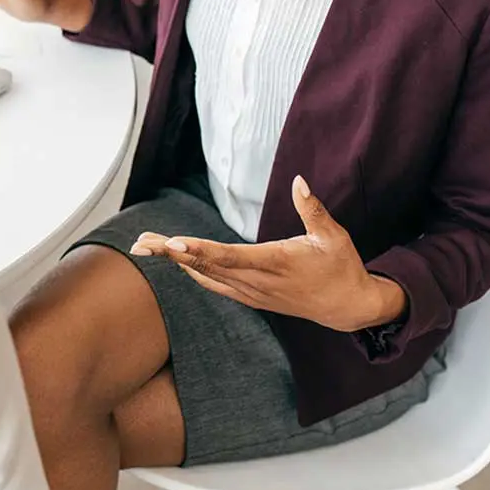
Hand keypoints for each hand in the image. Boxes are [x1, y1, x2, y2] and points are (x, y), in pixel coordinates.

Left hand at [129, 176, 407, 331]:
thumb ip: (312, 209)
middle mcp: (259, 281)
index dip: (199, 251)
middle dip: (172, 254)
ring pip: (206, 275)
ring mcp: (253, 293)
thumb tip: (298, 181)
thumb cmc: (341, 266)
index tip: (172, 244)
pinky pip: (216, 285)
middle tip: (140, 243)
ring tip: (145, 246)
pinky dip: (193, 271)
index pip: (231, 256)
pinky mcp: (253, 298)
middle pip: (207, 266)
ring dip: (175, 261)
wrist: (348, 308)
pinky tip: (175, 261)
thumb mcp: (333, 236)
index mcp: (278, 262)